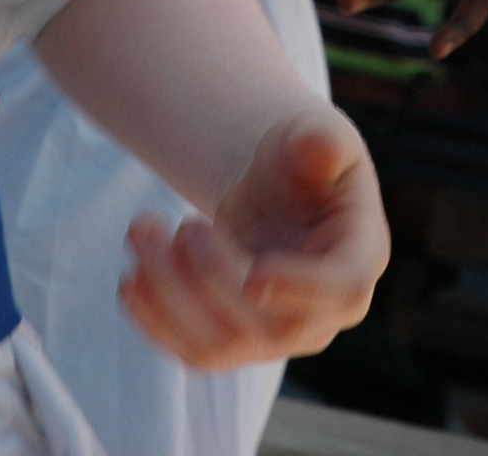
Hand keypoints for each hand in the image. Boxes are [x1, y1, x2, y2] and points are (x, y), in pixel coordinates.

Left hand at [123, 109, 385, 368]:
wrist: (275, 187)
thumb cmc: (303, 158)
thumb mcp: (316, 136)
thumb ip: (321, 142)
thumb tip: (320, 148)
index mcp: (357, 260)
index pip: (342, 291)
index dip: (300, 290)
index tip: (255, 276)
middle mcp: (321, 315)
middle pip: (272, 327)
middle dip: (213, 278)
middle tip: (180, 223)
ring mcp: (274, 338)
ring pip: (221, 346)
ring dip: (171, 298)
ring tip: (143, 233)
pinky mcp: (232, 344)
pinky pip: (191, 352)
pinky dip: (155, 322)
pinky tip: (130, 280)